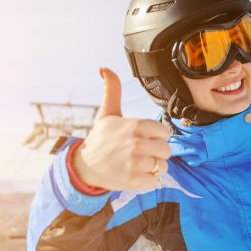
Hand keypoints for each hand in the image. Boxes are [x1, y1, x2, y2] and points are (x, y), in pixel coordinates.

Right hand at [73, 67, 172, 191]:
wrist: (84, 166)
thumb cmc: (100, 139)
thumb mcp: (107, 113)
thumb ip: (112, 90)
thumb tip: (104, 68)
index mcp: (136, 125)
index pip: (165, 133)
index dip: (156, 138)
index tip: (144, 140)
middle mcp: (137, 143)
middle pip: (166, 151)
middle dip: (157, 154)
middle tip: (141, 154)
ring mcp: (136, 162)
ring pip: (162, 167)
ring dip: (153, 169)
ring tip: (138, 165)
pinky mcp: (134, 180)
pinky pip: (155, 182)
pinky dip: (147, 182)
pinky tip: (135, 176)